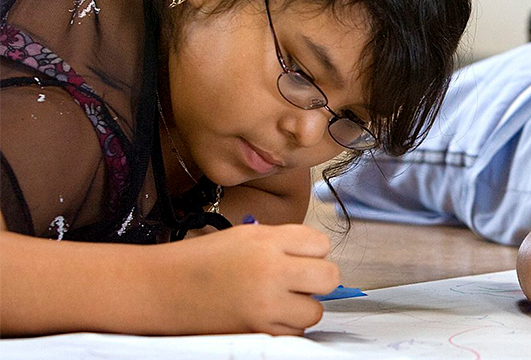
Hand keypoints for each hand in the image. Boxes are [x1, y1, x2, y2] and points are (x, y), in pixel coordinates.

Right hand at [157, 223, 338, 334]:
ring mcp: (265, 305)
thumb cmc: (200, 261)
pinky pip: (294, 333)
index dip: (313, 251)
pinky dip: (286, 327)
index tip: (300, 256)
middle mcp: (270, 270)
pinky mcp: (257, 332)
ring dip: (303, 307)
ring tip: (279, 300)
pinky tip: (266, 315)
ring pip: (315, 311)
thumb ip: (283, 242)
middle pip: (329, 277)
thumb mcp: (244, 235)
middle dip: (318, 279)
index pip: (321, 243)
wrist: (161, 288)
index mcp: (266, 241)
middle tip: (300, 280)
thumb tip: (317, 255)